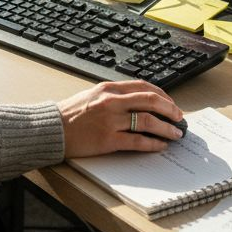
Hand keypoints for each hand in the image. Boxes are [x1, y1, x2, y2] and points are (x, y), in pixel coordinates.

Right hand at [57, 80, 184, 157]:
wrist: (51, 129)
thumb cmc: (70, 114)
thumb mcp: (93, 95)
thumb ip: (114, 96)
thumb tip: (139, 102)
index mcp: (109, 88)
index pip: (144, 86)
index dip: (163, 95)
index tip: (171, 103)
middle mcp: (112, 101)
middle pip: (151, 101)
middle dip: (170, 109)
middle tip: (179, 117)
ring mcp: (111, 120)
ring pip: (148, 121)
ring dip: (166, 127)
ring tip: (175, 133)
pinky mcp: (108, 140)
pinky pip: (137, 141)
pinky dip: (153, 143)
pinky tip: (160, 145)